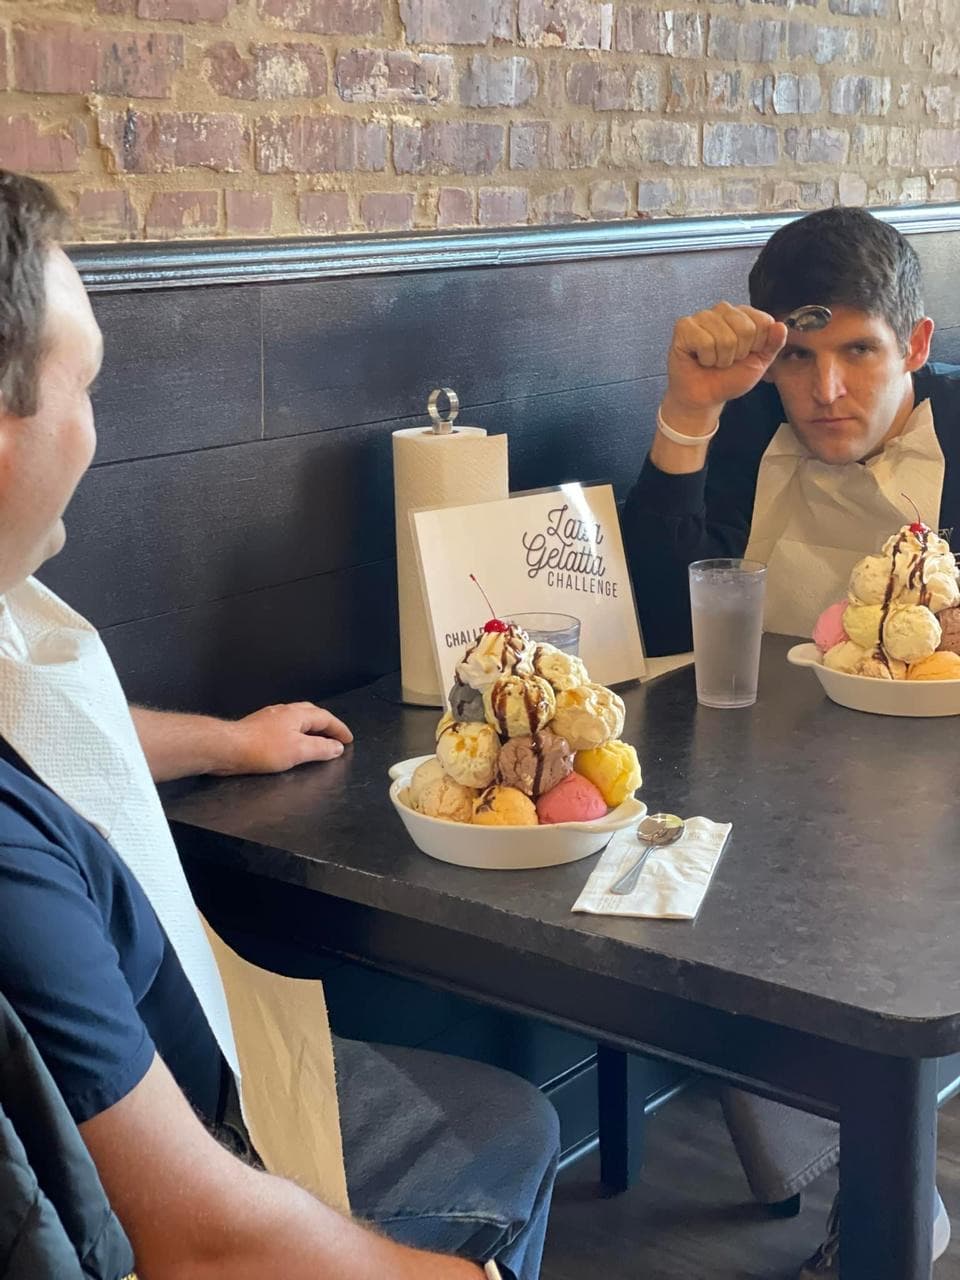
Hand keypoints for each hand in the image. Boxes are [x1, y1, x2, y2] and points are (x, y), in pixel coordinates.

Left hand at [214, 702, 353, 775]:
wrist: (228, 748)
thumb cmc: (263, 749)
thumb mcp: (299, 751)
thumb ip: (321, 748)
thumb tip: (337, 746)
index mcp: (297, 714)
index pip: (325, 718)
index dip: (339, 729)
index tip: (348, 739)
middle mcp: (285, 711)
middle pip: (312, 713)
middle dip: (326, 724)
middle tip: (336, 736)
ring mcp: (270, 717)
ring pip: (297, 718)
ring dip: (311, 727)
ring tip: (318, 738)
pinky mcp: (259, 726)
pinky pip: (286, 725)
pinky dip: (297, 731)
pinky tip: (292, 741)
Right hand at [666, 302, 786, 419]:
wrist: (704, 397)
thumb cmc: (729, 378)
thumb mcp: (759, 363)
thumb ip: (773, 344)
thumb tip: (781, 326)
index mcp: (744, 314)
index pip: (764, 321)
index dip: (756, 346)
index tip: (744, 355)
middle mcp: (723, 310)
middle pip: (746, 329)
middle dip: (738, 355)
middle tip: (726, 361)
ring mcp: (703, 316)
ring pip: (725, 338)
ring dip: (721, 359)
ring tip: (713, 361)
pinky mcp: (684, 326)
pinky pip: (704, 342)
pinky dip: (705, 359)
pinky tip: (700, 359)